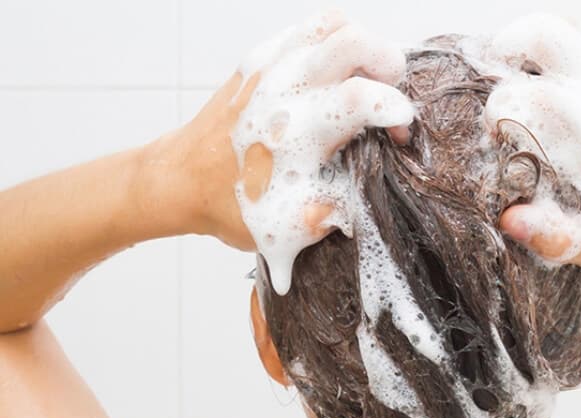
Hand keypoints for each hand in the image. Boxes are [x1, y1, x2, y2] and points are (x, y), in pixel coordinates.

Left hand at [144, 10, 413, 257]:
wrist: (178, 180)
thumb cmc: (230, 206)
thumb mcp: (285, 228)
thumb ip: (329, 216)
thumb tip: (363, 203)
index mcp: (295, 134)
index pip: (359, 97)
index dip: (394, 109)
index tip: (400, 132)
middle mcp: (283, 91)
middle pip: (352, 42)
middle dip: (388, 65)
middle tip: (389, 97)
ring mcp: (270, 67)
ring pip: (334, 25)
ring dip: (363, 49)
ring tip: (368, 81)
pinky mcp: (260, 59)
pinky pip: (309, 30)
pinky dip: (334, 43)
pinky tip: (337, 77)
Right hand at [483, 14, 580, 284]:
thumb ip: (555, 237)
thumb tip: (510, 220)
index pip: (531, 99)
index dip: (499, 113)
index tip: (491, 136)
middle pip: (549, 40)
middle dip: (508, 53)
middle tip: (491, 85)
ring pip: (566, 32)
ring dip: (527, 41)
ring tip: (504, 65)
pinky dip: (550, 44)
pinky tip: (534, 71)